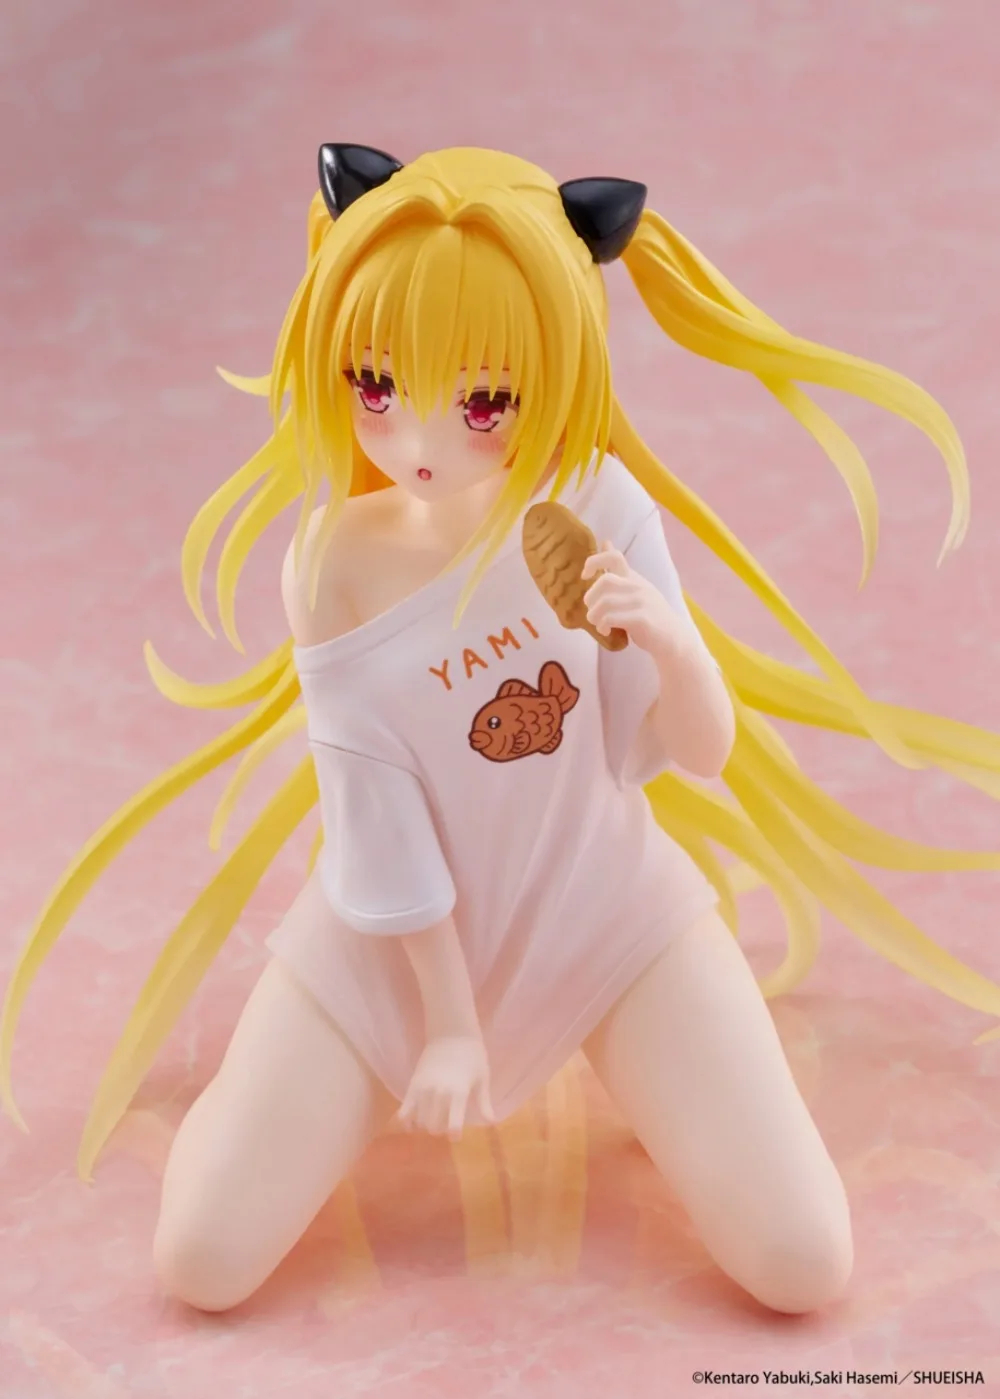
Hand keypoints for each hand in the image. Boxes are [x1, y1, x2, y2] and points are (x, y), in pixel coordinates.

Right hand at [398, 1036, 493, 1139]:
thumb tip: (491, 1123)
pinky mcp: (413, 1084)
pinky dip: (406, 1120)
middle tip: (445, 1125)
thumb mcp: (483, 1078)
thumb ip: (484, 1102)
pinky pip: (405, 1109)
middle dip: (440, 1130)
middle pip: (434, 1126)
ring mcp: (424, 1089)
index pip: (453, 1124)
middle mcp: (439, 1093)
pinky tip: (411, 1124)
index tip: (456, 1136)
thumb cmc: (473, 1055)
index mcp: (459, 1093)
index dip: (454, 1135)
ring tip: (432, 1120)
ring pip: (420, 1120)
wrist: (451, 1033)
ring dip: (426, 1125)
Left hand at [581, 542, 695, 657]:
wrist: (674, 638)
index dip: (593, 562)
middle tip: (592, 611)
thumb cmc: (650, 614)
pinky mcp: (642, 619)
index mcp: (633, 578)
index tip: (585, 576)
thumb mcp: (635, 587)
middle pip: (604, 581)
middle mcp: (637, 586)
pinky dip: (603, 626)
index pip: (613, 556)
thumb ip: (619, 570)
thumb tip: (605, 542)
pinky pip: (612, 618)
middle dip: (590, 598)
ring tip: (599, 624)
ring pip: (605, 602)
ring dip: (594, 616)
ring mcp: (641, 602)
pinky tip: (606, 631)